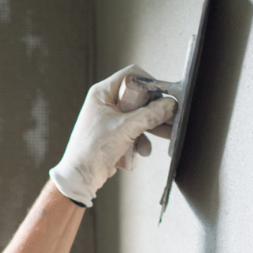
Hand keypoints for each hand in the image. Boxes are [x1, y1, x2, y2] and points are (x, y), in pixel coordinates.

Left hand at [49, 65, 176, 206]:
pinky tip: (142, 151)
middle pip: (139, 97)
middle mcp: (106, 102)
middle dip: (156, 110)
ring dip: (151, 127)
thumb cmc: (93, 149)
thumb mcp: (126, 128)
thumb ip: (150, 115)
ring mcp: (110, 118)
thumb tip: (171, 104)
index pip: (132, 76)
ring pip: (139, 115)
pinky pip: (134, 130)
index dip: (150, 84)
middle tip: (172, 118)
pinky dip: (141, 139)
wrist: (80, 177)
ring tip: (167, 136)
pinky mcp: (114, 133)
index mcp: (102, 93)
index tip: (165, 96)